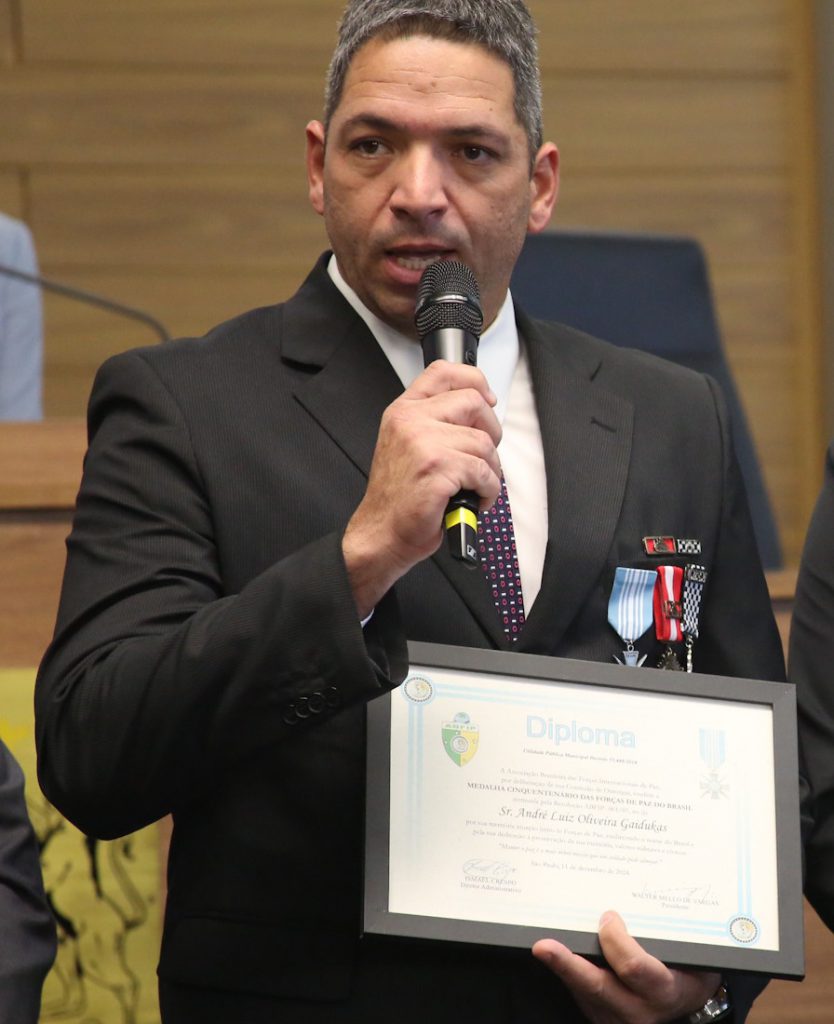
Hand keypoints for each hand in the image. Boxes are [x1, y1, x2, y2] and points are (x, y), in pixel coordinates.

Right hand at [343, 360, 501, 616]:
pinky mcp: (436, 469)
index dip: (475, 381)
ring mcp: (422, 443)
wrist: (382, 533)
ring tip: (472, 488)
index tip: (487, 401)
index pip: (444, 372)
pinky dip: (488, 491)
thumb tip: (480, 406)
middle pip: (474, 403)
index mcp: (404, 411)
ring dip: (489, 471)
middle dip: (491, 432)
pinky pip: (484, 472)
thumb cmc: (401, 497)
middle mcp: (410, 420)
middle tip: (482, 458)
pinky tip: (473, 500)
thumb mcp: (410, 445)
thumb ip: (436, 422)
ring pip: (484, 442)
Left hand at [532, 911, 719, 1023]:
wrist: (686, 1004)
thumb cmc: (690, 971)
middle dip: (568, 965)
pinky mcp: (598, 1014)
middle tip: (544, 946)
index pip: (635, 969)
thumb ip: (671, 934)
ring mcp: (614, 1015)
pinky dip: (568, 969)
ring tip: (543, 945)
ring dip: (561, 965)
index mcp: (662, 991)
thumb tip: (644, 893)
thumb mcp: (692, 956)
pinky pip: (578, 990)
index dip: (617, 941)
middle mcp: (637, 1009)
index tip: (609, 916)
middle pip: (596, 986)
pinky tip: (558, 950)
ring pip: (581, 990)